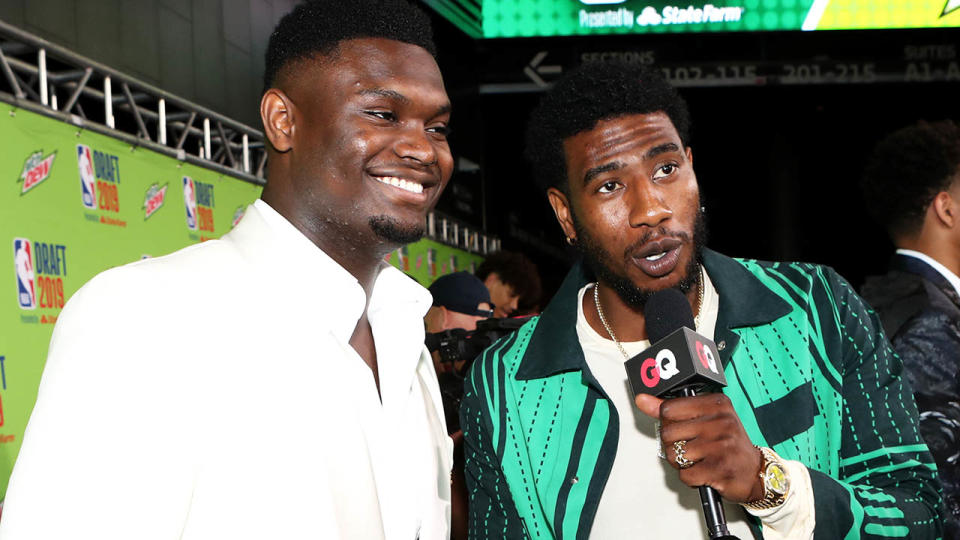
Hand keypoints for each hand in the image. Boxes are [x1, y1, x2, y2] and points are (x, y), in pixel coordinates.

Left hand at [635, 393, 764, 502]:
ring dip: (681, 462)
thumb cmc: (728, 443)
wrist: (756, 472)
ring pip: (674, 454)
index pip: (668, 408)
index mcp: (716, 403)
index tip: (683, 427)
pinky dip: (690, 477)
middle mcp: (720, 421)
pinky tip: (704, 471)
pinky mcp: (719, 469)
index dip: (669, 422)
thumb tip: (642, 400)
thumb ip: (671, 409)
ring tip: (698, 459)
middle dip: (674, 444)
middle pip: (667, 432)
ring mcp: (721, 445)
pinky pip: (685, 474)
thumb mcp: (704, 418)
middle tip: (691, 447)